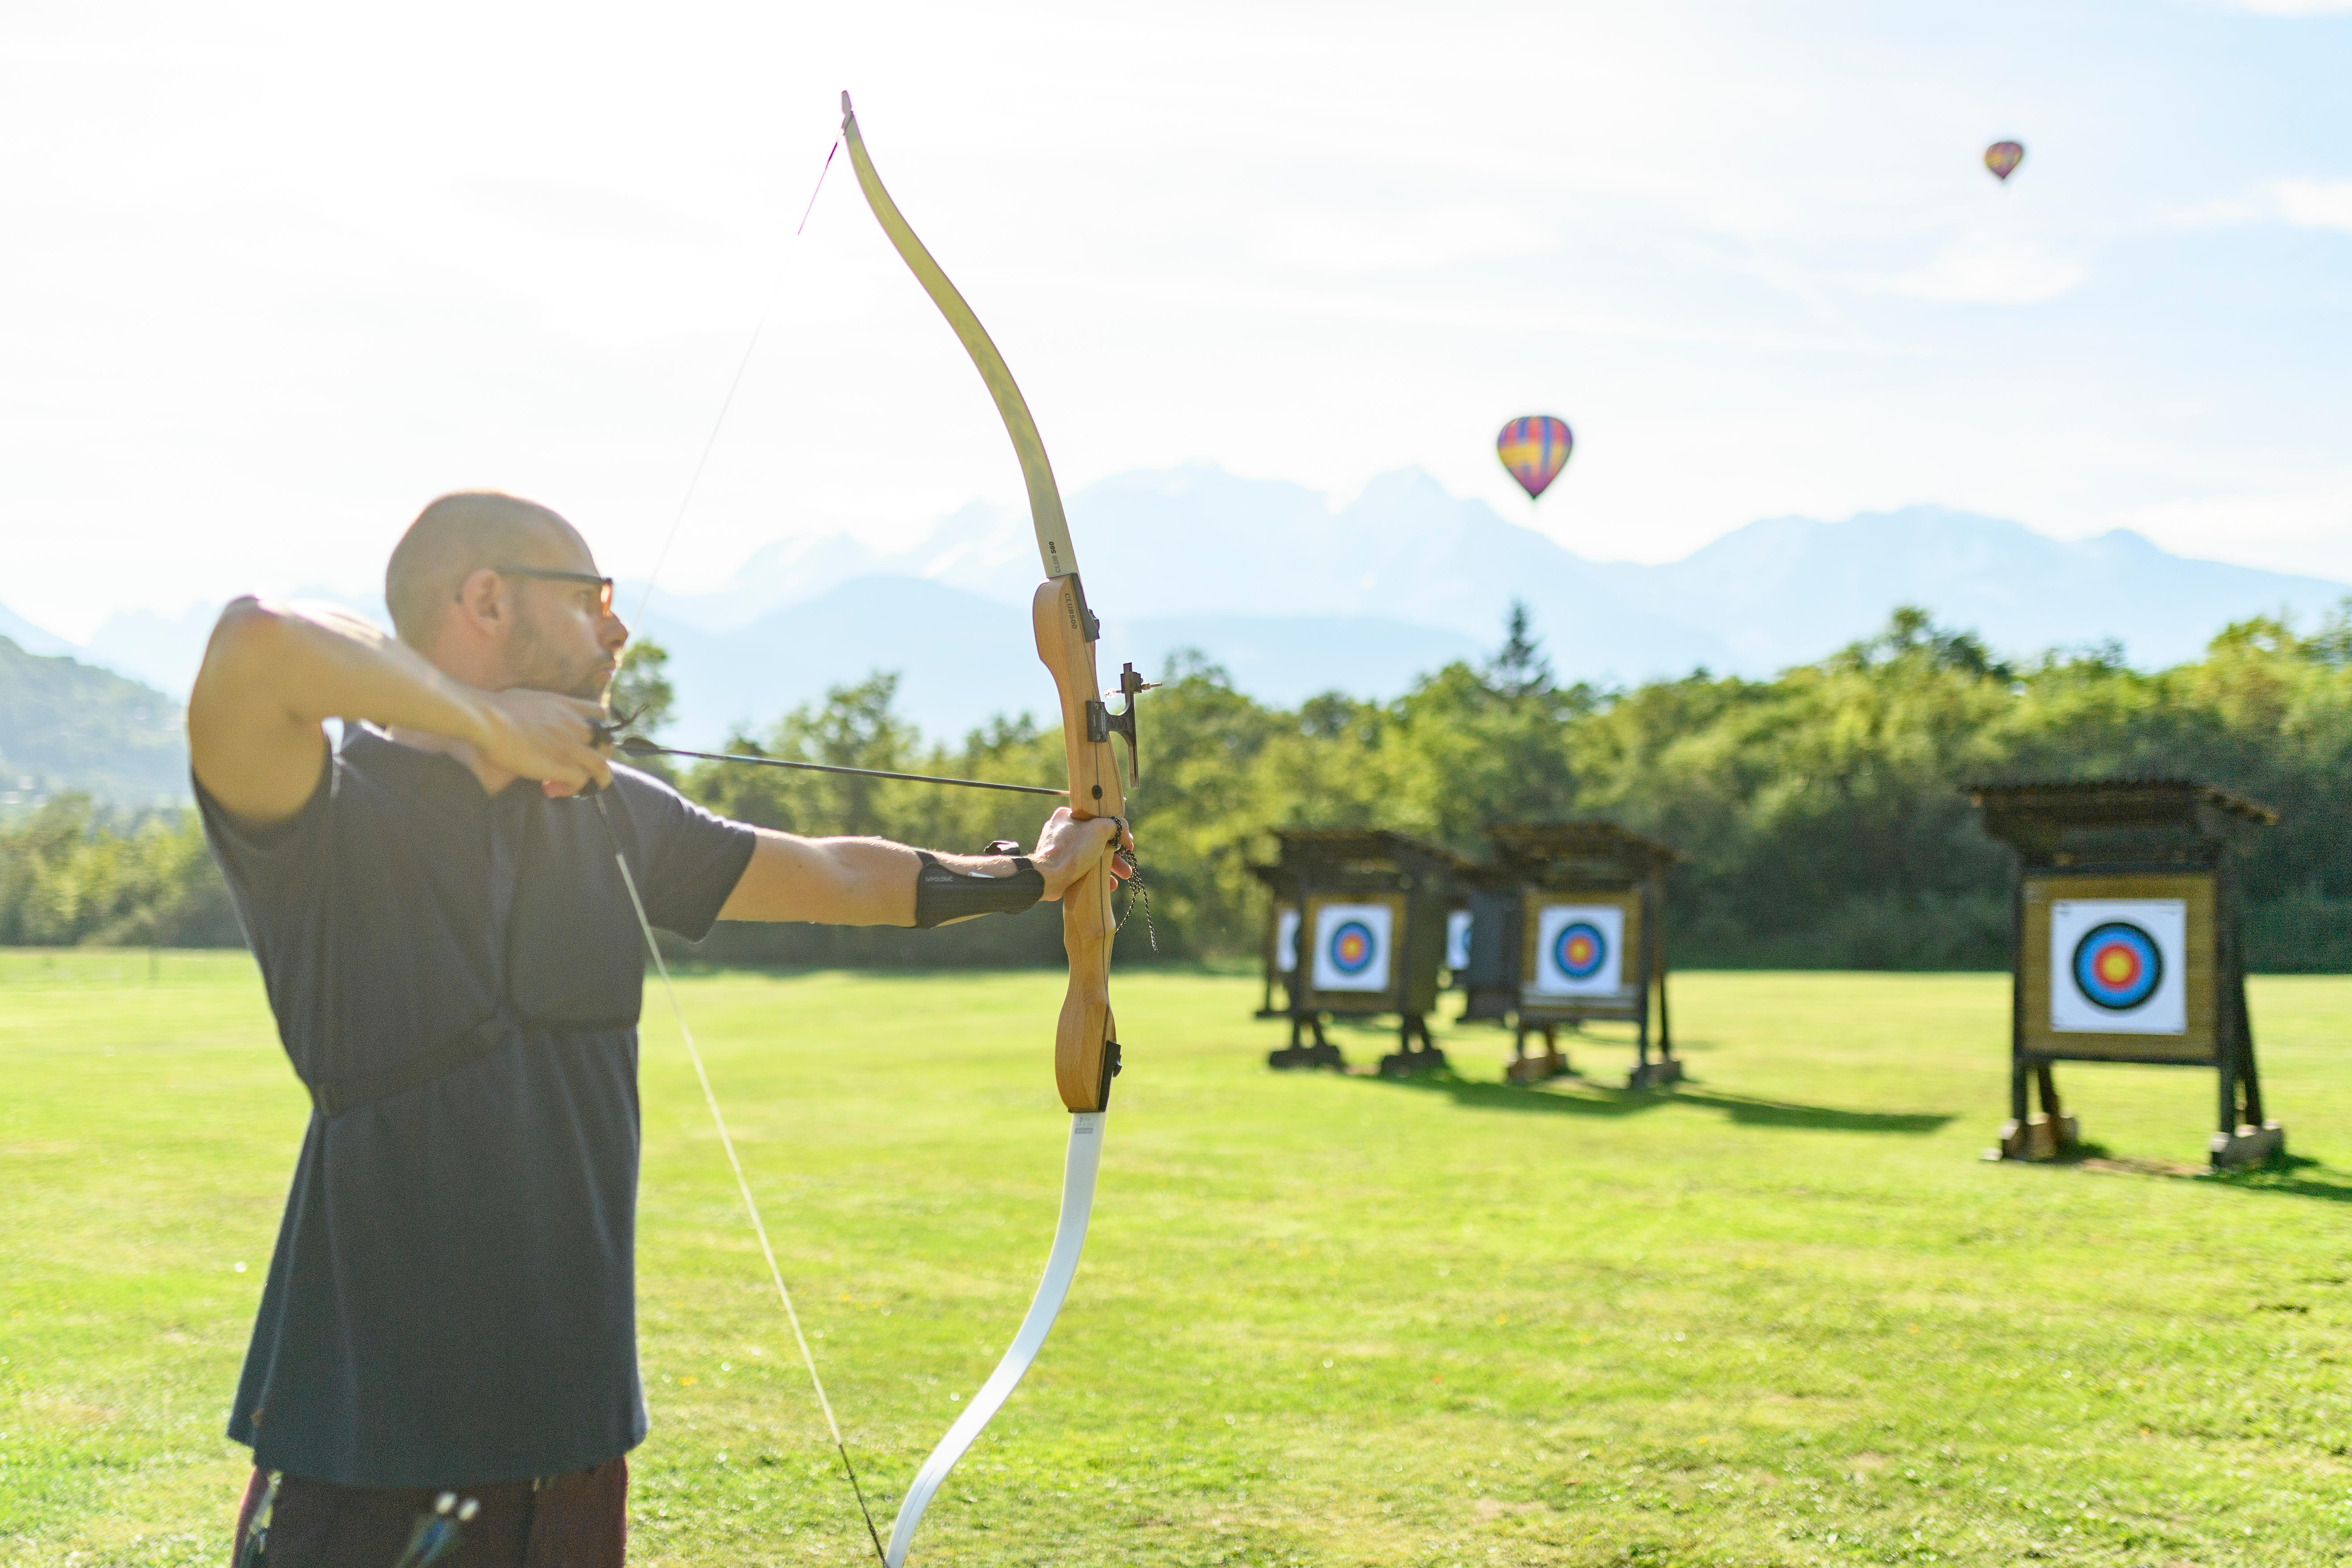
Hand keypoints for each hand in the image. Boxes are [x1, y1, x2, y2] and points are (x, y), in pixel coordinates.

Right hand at [475, 687, 615, 796]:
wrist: (485, 719)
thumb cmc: (495, 708)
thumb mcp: (528, 698)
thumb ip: (541, 707)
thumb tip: (534, 715)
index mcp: (565, 706)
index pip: (600, 714)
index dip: (599, 730)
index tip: (585, 741)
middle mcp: (574, 724)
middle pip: (606, 744)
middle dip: (596, 758)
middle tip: (576, 768)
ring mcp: (570, 745)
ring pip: (601, 767)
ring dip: (592, 780)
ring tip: (572, 786)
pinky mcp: (561, 765)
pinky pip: (580, 782)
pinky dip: (571, 789)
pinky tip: (550, 789)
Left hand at [1030, 808, 1134, 901]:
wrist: (1048, 877)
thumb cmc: (1072, 851)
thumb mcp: (1099, 830)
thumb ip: (1116, 826)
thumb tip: (1125, 834)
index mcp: (1067, 815)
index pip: (1096, 819)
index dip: (1114, 831)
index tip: (1126, 843)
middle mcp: (1061, 830)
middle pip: (1095, 839)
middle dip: (1114, 855)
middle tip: (1126, 866)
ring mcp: (1059, 848)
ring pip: (1089, 854)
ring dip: (1108, 866)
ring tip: (1123, 877)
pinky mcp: (1058, 864)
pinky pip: (1081, 866)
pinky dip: (1095, 873)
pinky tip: (1108, 884)